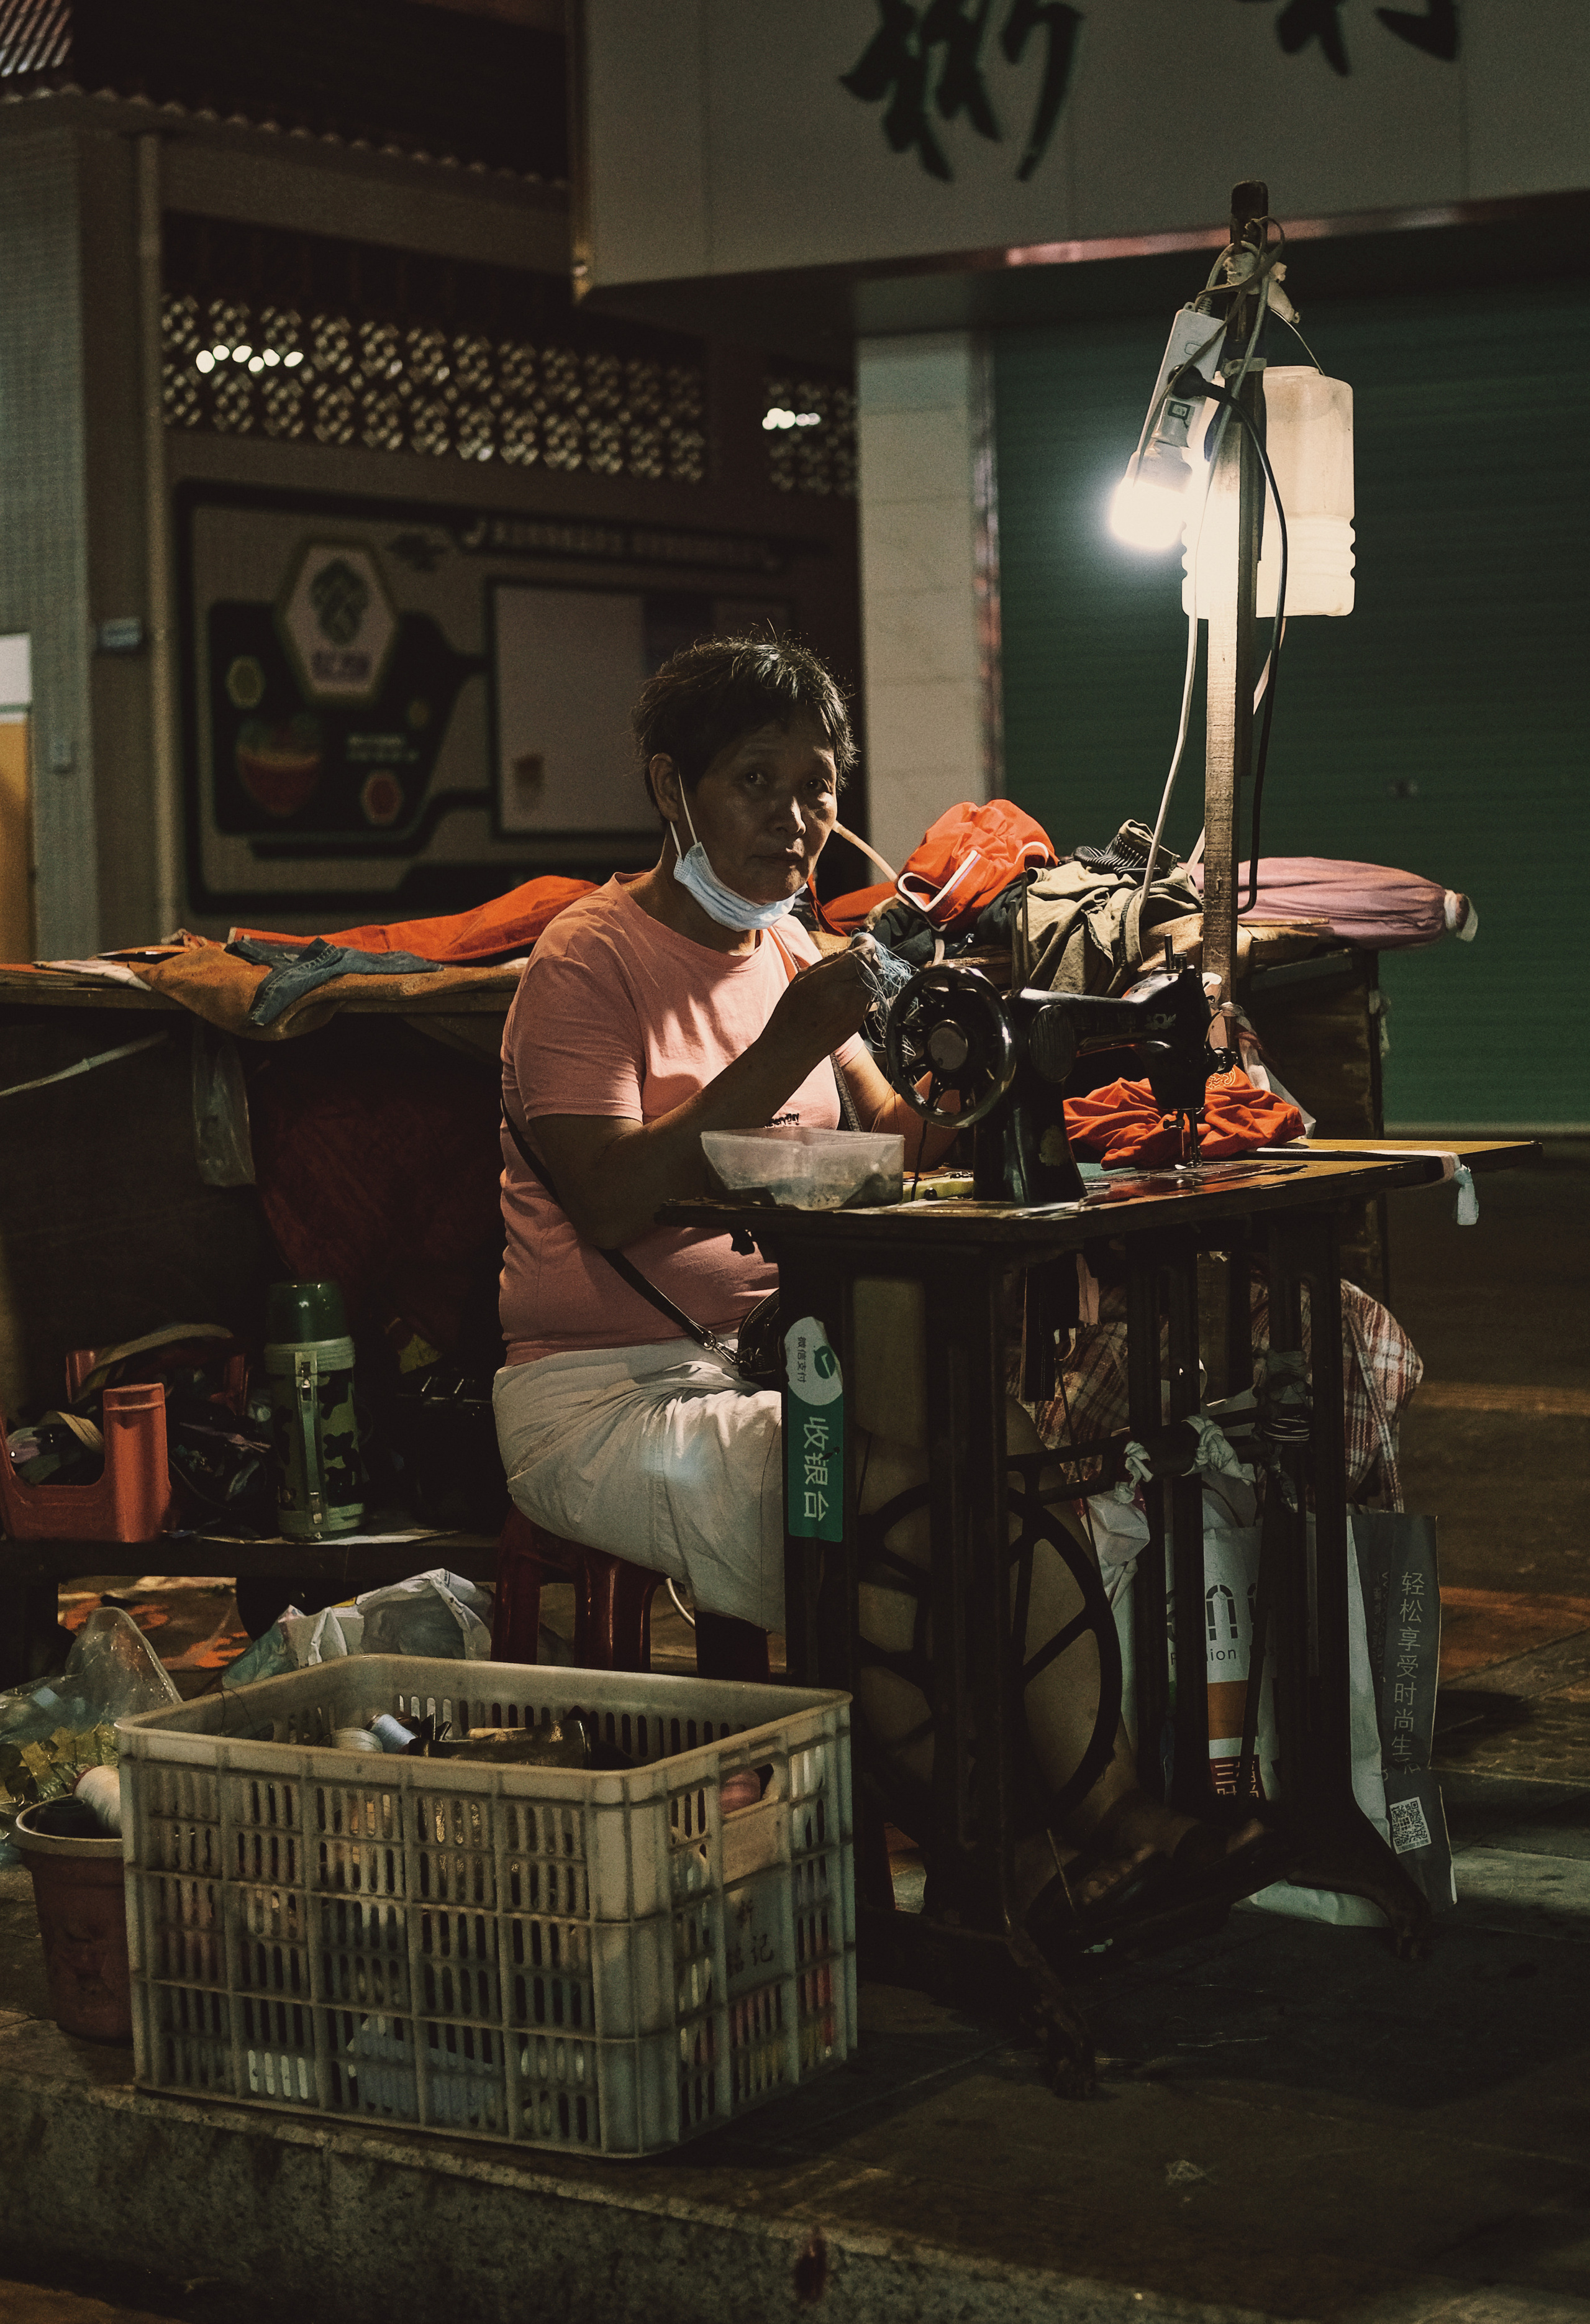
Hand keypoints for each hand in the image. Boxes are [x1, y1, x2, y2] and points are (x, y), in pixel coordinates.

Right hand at [762, 948, 870, 1064]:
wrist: (792, 1049)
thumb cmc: (791, 1012)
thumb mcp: (802, 979)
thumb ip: (829, 962)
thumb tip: (850, 950)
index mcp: (828, 982)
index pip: (862, 955)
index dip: (866, 944)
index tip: (861, 940)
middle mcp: (847, 996)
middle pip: (874, 967)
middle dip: (869, 956)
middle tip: (857, 953)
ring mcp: (856, 1010)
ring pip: (875, 981)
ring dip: (868, 972)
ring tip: (851, 972)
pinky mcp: (860, 1021)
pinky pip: (870, 996)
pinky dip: (865, 987)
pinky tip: (849, 989)